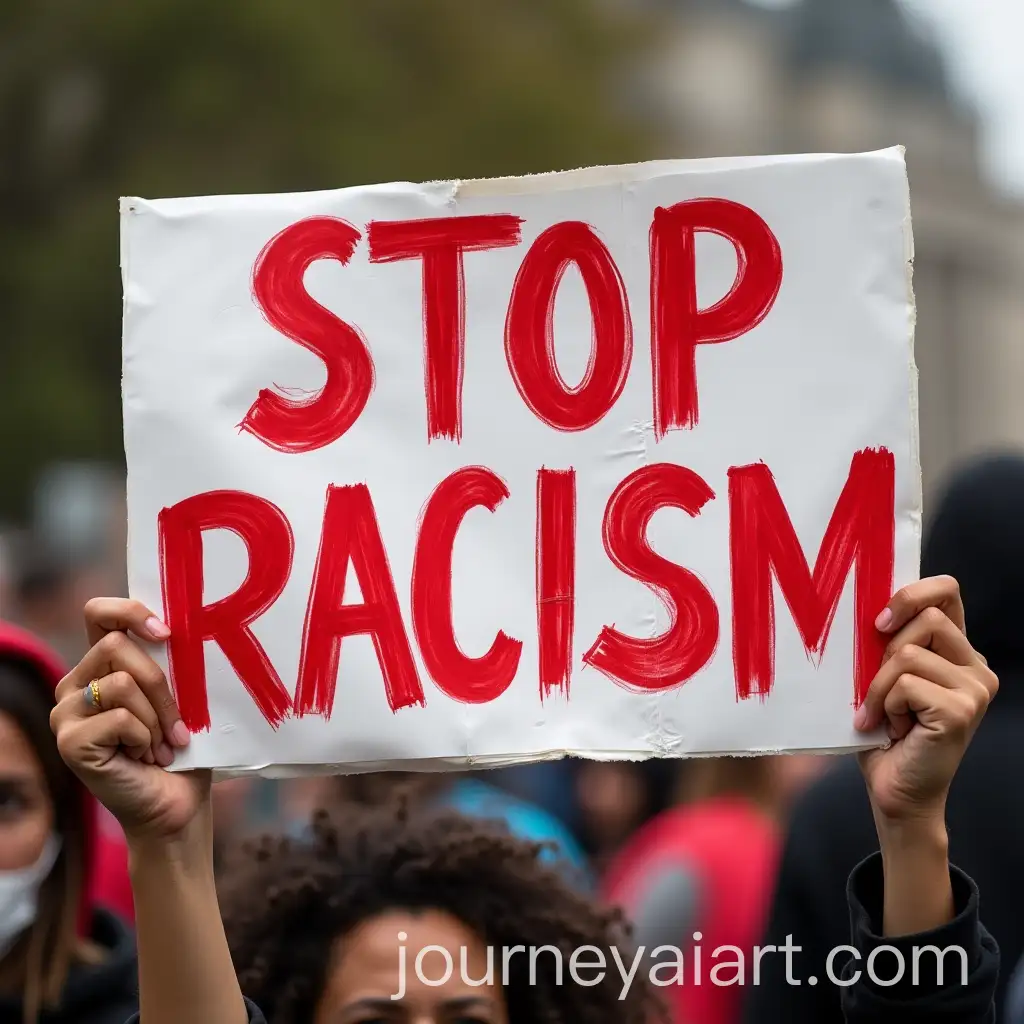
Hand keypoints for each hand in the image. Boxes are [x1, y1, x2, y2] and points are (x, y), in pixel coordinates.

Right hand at [50, 598, 208, 840]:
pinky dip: (145, 737)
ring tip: (161, 745)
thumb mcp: (181, 694)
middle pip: (117, 646)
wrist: (177, 803)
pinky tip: (145, 757)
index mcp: (102, 665)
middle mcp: (76, 684)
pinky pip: (119, 717)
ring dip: (156, 717)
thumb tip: (180, 626)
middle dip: (161, 685)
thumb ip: (170, 661)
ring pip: (122, 682)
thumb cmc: (182, 748)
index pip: (99, 613)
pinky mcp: (68, 742)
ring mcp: (66, 713)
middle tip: (176, 725)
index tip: (165, 633)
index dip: (129, 611)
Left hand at [855, 575, 996, 825]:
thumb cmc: (884, 732)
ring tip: (883, 715)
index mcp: (957, 652)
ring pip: (907, 654)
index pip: (947, 591)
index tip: (880, 622)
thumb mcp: (883, 676)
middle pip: (927, 618)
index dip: (911, 593)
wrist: (895, 790)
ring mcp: (975, 689)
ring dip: (878, 687)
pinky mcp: (961, 710)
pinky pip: (905, 684)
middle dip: (885, 652)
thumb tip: (869, 608)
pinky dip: (884, 705)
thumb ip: (889, 643)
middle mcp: (976, 667)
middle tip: (878, 689)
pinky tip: (891, 729)